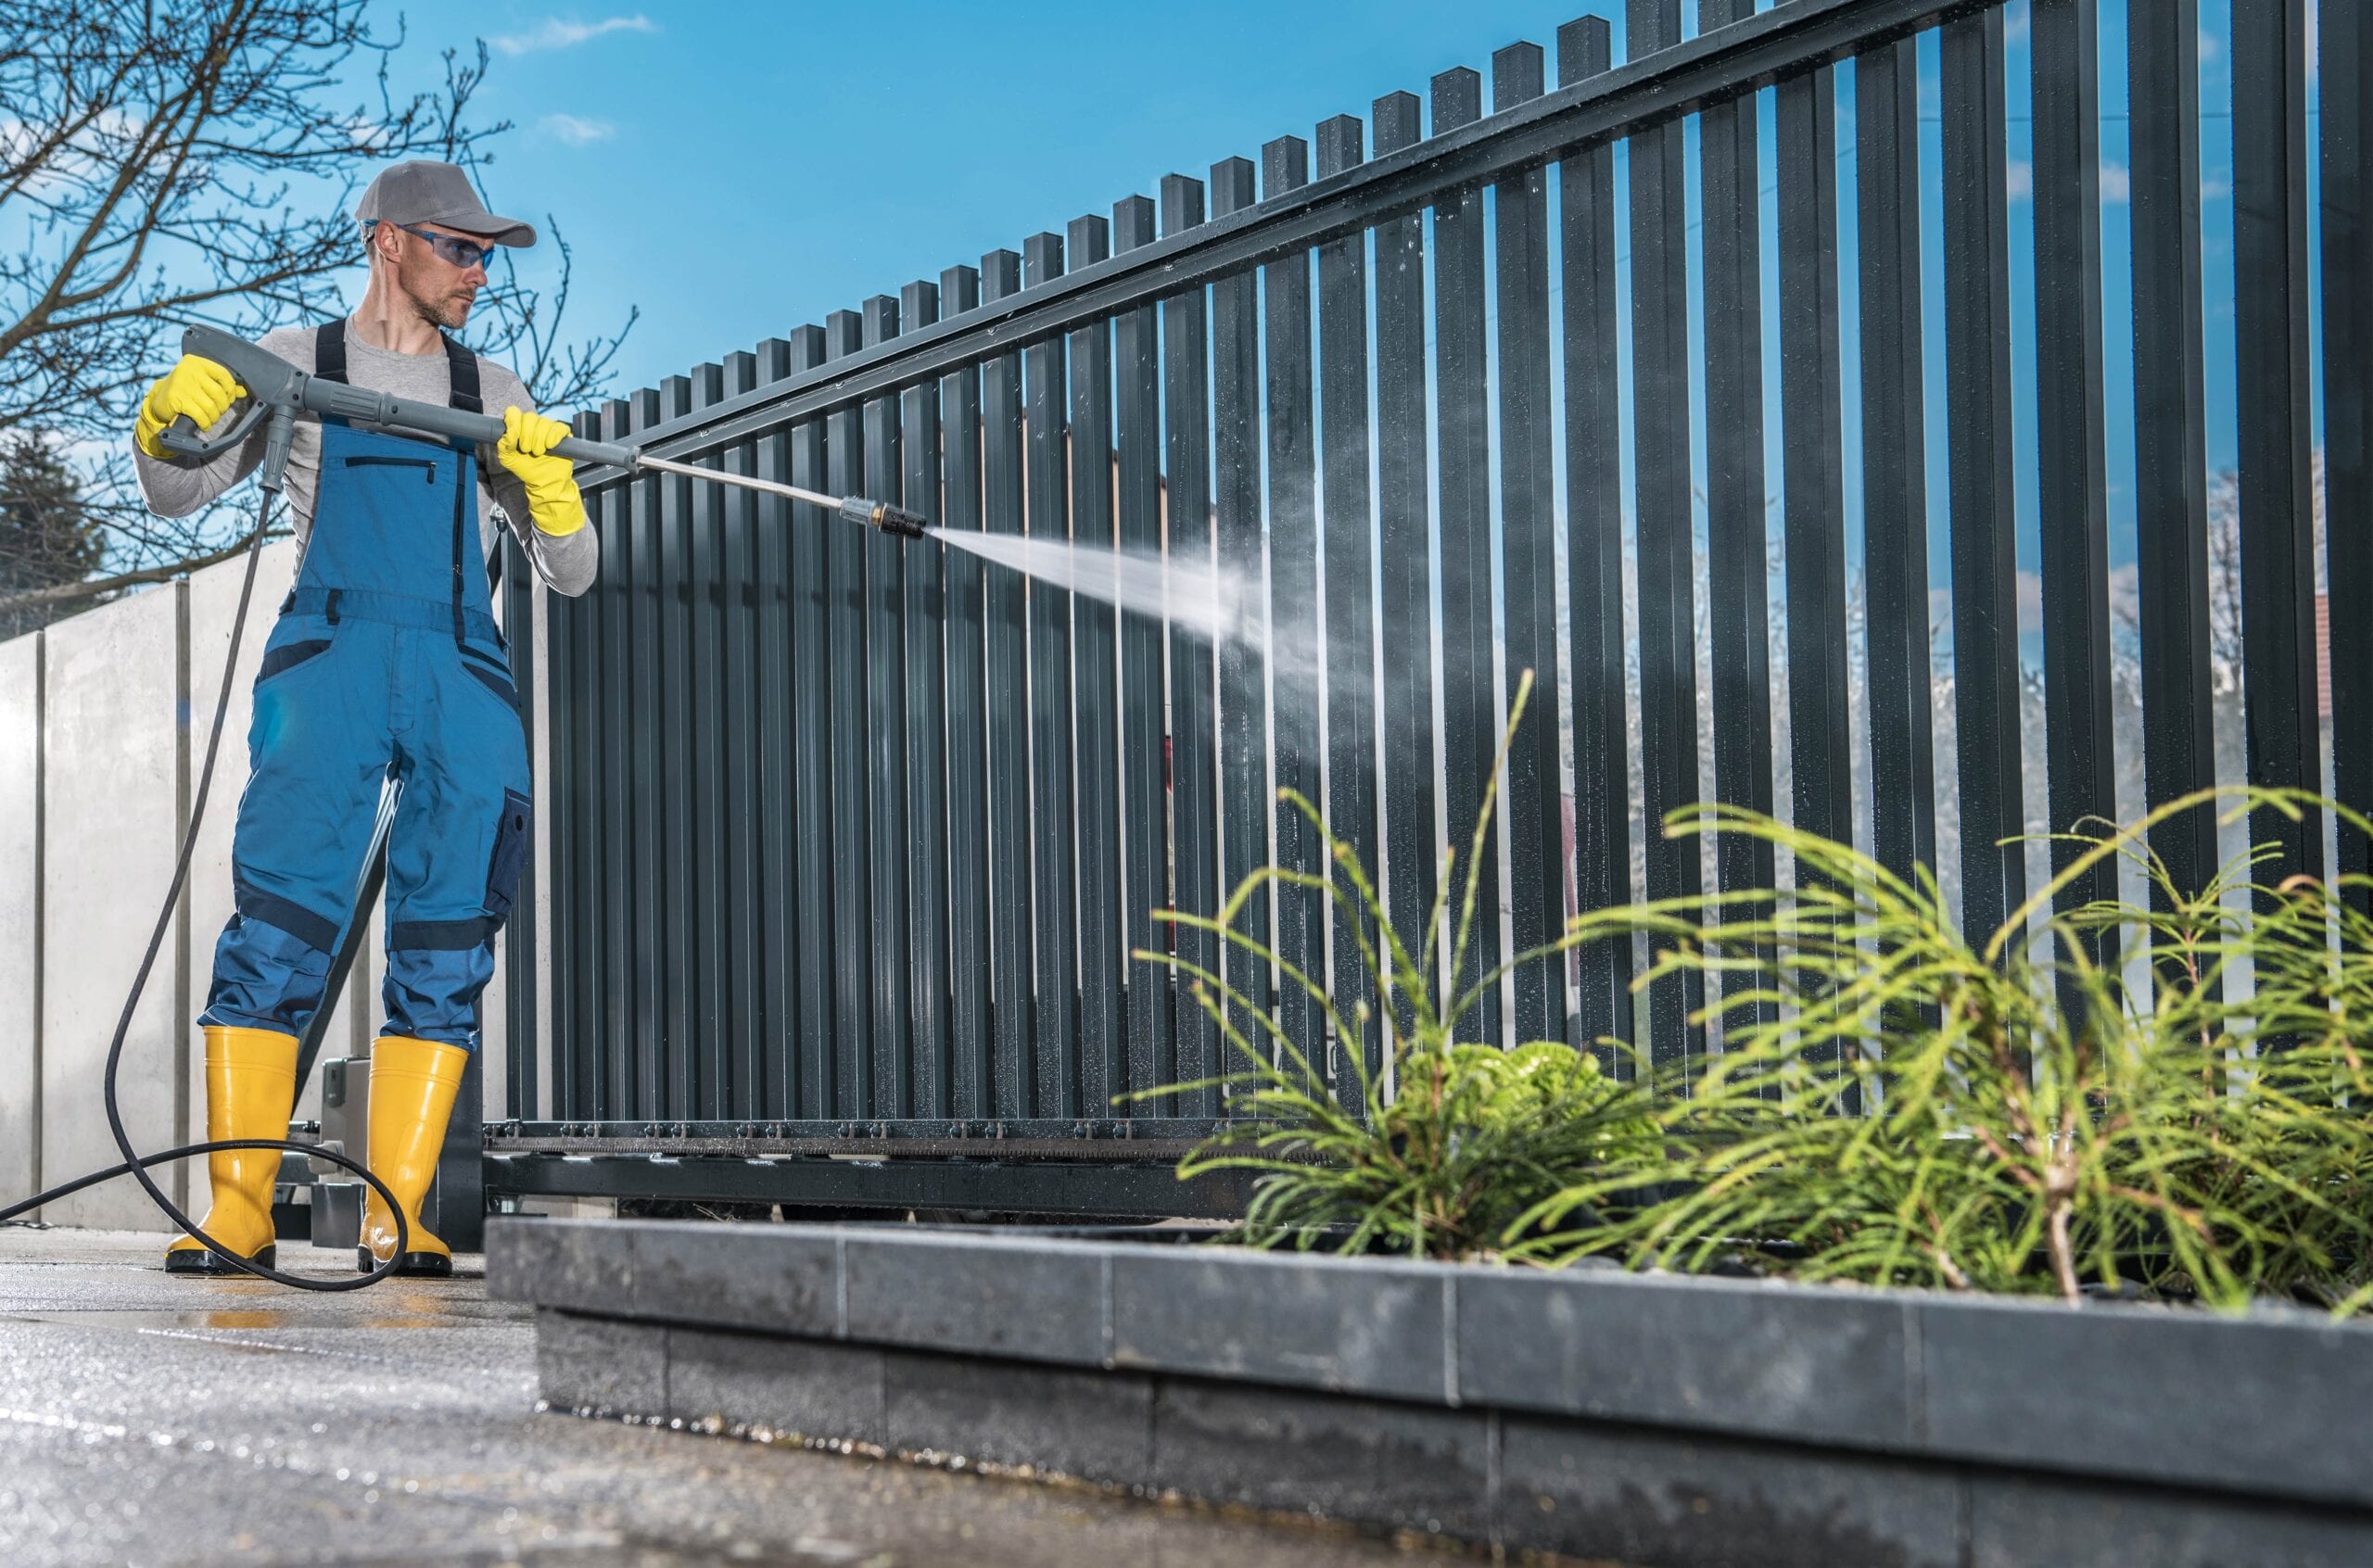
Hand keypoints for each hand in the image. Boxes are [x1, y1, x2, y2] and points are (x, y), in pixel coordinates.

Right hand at [135, 354, 247, 459]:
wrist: (159, 400)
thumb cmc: (186, 390)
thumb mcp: (202, 383)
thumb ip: (222, 385)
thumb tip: (243, 391)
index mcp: (197, 362)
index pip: (223, 375)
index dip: (230, 390)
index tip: (229, 398)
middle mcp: (189, 370)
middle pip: (219, 393)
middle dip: (222, 407)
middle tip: (218, 411)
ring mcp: (181, 383)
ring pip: (211, 406)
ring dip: (214, 417)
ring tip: (210, 419)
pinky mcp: (176, 398)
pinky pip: (200, 415)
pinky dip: (205, 423)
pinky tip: (204, 424)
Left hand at [495, 405, 585, 535]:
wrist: (545, 482)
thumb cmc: (526, 469)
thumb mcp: (508, 459)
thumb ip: (503, 445)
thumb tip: (509, 432)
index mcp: (518, 427)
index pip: (513, 412)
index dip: (513, 421)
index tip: (514, 436)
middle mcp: (533, 424)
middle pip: (529, 417)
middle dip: (527, 436)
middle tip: (528, 451)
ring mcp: (548, 428)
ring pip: (544, 422)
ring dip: (539, 440)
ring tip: (539, 453)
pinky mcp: (562, 433)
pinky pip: (558, 427)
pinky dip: (553, 437)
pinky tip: (550, 447)